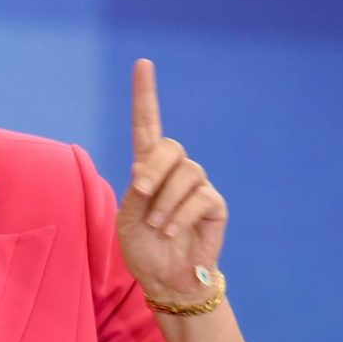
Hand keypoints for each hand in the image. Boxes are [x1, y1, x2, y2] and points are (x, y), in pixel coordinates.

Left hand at [116, 59, 227, 302]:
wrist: (164, 277)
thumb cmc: (142, 246)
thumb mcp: (127, 216)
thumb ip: (137, 190)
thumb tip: (148, 171)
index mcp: (147, 166)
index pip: (147, 123)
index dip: (145, 94)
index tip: (143, 64)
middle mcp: (174, 170)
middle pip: (168, 147)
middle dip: (152, 169)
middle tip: (140, 194)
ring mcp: (197, 185)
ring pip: (185, 172)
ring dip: (164, 201)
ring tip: (157, 226)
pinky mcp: (214, 204)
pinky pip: (200, 197)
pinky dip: (179, 215)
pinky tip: (170, 231)